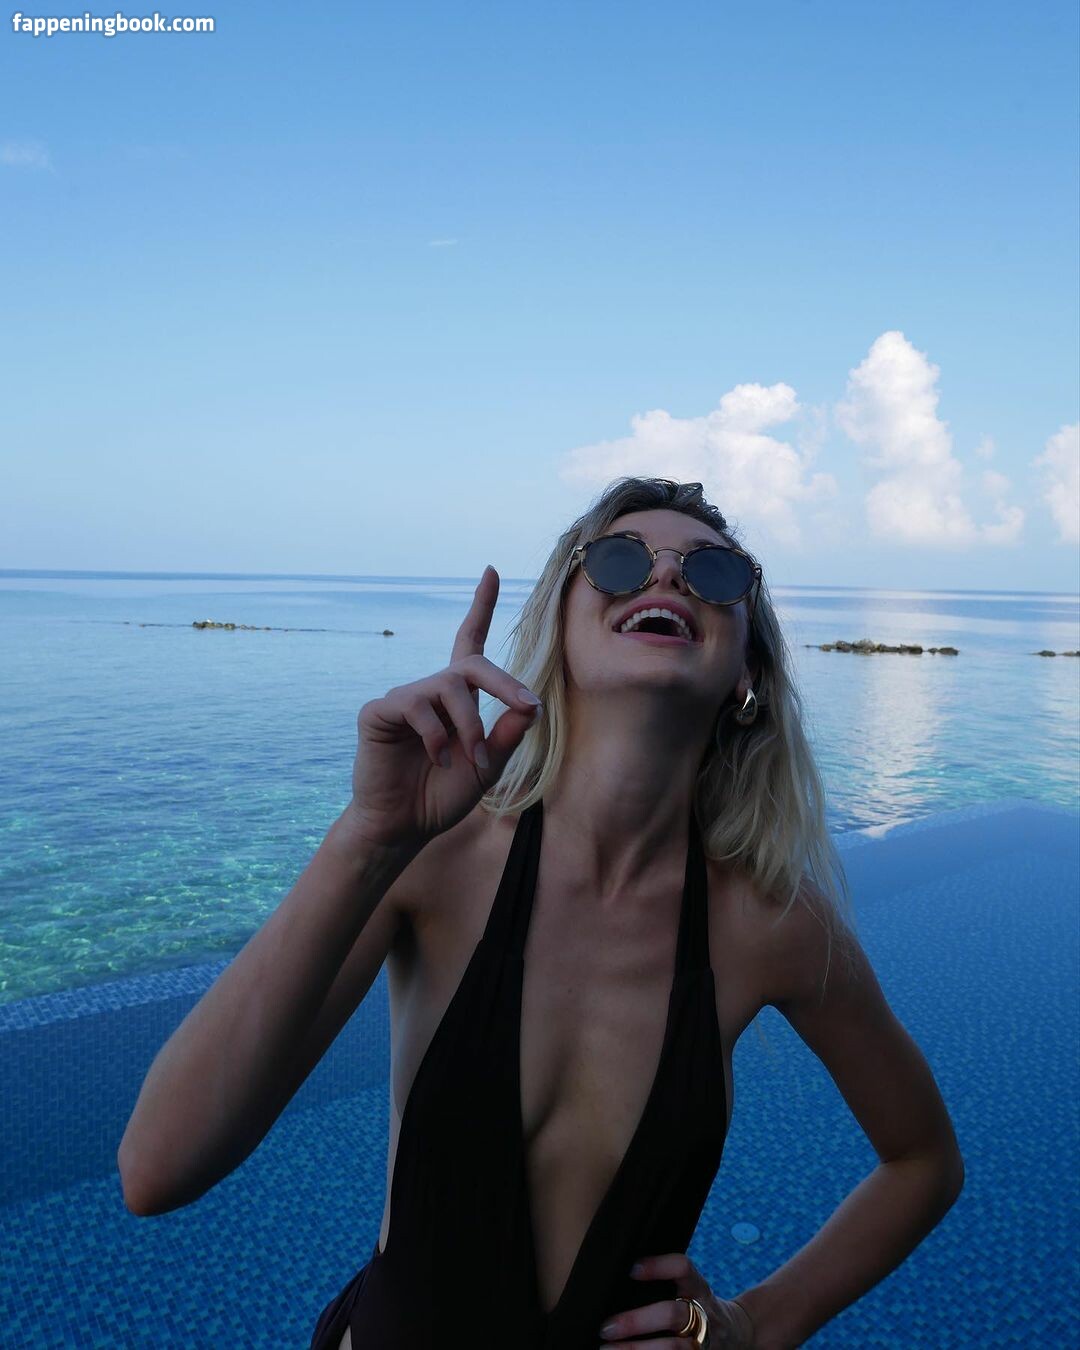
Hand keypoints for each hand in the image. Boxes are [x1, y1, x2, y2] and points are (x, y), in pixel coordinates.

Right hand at [344, 565, 544, 851]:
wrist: (402, 826)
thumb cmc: (442, 796)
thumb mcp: (487, 768)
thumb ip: (507, 737)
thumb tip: (529, 706)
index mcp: (456, 698)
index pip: (469, 643)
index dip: (480, 606)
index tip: (490, 571)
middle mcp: (430, 690)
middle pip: (471, 664)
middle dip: (503, 684)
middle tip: (527, 707)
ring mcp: (404, 697)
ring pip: (449, 688)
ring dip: (470, 725)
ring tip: (471, 759)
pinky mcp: (380, 710)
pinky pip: (416, 705)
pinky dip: (436, 734)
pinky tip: (438, 758)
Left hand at [598, 1252, 755, 1347]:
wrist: (737, 1334)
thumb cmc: (699, 1306)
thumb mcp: (692, 1288)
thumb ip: (666, 1284)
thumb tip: (617, 1283)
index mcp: (699, 1288)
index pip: (683, 1268)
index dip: (660, 1267)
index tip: (633, 1270)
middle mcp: (703, 1313)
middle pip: (672, 1314)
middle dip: (637, 1322)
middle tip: (607, 1328)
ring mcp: (704, 1341)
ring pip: (673, 1348)